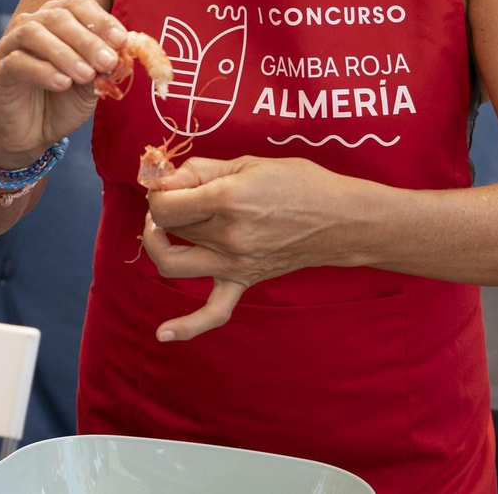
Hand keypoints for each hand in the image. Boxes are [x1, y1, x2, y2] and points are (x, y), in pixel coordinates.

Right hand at [0, 0, 126, 168]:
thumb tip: (121, 53)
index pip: (78, 5)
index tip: (122, 40)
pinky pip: (18, 62)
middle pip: (58, 17)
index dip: (101, 20)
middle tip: (108, 61)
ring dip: (64, 53)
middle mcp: (32, 25)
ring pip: (34, 34)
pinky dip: (43, 71)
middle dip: (87, 39)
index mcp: (57, 20)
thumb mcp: (90, 84)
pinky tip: (62, 84)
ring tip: (86, 75)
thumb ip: (102, 67)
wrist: (32, 135)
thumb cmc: (62, 101)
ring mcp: (11, 45)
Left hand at [143, 156, 368, 341]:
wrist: (340, 219)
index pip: (165, 204)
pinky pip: (213, 313)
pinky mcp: (244, 281)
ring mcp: (234, 263)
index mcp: (225, 200)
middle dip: (164, 208)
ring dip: (157, 247)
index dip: (159, 191)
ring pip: (173, 264)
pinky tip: (162, 333)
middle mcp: (226, 235)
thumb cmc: (298, 183)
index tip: (170, 183)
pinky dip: (186, 326)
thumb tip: (165, 179)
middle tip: (176, 196)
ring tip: (162, 231)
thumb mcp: (247, 163)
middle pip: (168, 227)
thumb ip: (201, 170)